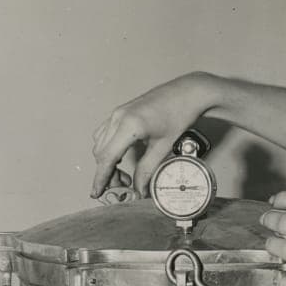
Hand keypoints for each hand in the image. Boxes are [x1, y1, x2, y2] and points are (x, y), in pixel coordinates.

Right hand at [91, 73, 212, 198]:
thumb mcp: (164, 147)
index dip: (101, 178)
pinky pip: (105, 133)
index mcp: (129, 125)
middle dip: (108, 172)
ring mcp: (118, 112)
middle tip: (123, 185)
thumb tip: (139, 189)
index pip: (107, 158)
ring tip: (124, 173)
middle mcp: (119, 117)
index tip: (97, 192)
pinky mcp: (121, 111)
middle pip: (101, 152)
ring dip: (108, 161)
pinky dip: (109, 148)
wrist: (188, 93)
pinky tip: (122, 156)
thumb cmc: (179, 114)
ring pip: (100, 143)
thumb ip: (147, 170)